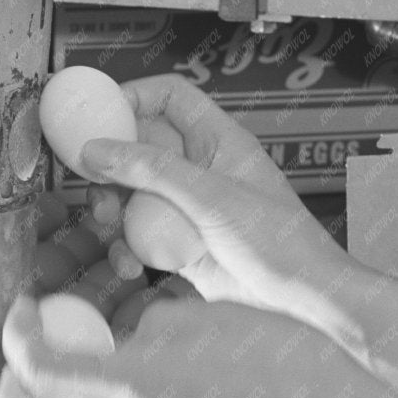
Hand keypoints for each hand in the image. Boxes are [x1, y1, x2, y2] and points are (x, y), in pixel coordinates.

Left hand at [0, 291, 397, 397]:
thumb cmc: (288, 356)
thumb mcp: (209, 312)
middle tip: (30, 358)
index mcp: (136, 386)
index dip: (16, 336)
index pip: (37, 369)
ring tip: (104, 377)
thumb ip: (151, 324)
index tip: (23, 311)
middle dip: (15, 393)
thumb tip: (126, 331)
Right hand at [80, 104, 397, 397]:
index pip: (171, 97)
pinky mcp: (182, 244)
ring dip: (114, 213)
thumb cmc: (277, 242)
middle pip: (141, 147)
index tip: (96, 116)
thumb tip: (96, 149)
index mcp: (217, 141)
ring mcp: (190, 207)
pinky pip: (141, 235)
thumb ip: (152, 170)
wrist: (303, 301)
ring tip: (110, 231)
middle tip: (94, 189)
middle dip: (111, 167)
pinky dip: (128, 248)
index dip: (132, 96)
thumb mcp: (209, 199)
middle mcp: (201, 168)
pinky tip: (130, 266)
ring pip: (134, 194)